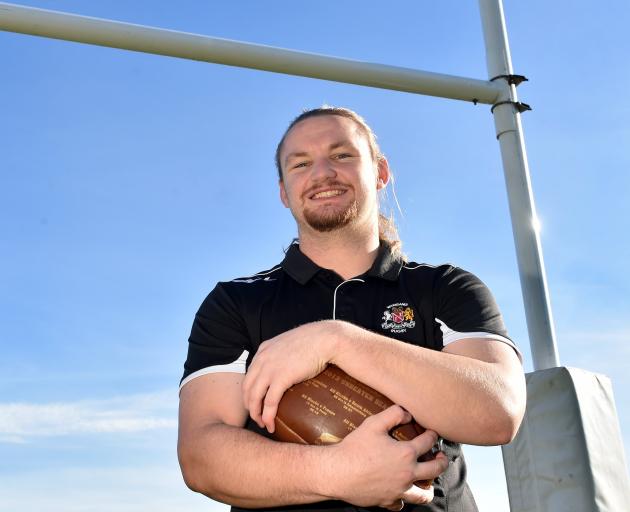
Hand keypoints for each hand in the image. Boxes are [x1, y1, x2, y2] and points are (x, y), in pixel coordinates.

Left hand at [242, 321, 341, 431]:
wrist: (324, 338)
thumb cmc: (313, 340)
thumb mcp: (289, 343)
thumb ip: (282, 353)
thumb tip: (287, 365)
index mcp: (263, 350)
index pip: (249, 375)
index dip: (249, 392)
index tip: (255, 402)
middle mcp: (262, 360)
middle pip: (247, 388)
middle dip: (250, 406)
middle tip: (257, 417)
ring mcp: (270, 369)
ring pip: (254, 397)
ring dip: (256, 414)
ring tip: (263, 424)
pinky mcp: (281, 378)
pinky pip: (269, 402)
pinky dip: (268, 416)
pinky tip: (270, 424)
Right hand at [326, 405, 448, 508]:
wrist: (338, 472)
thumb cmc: (355, 448)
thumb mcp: (373, 423)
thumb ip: (393, 414)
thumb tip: (408, 413)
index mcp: (406, 453)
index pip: (428, 442)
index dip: (433, 435)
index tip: (433, 433)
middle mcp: (407, 474)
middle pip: (435, 470)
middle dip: (442, 462)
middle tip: (442, 457)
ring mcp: (398, 490)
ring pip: (422, 495)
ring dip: (429, 488)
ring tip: (429, 483)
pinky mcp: (387, 501)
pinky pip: (401, 504)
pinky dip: (403, 499)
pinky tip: (401, 493)